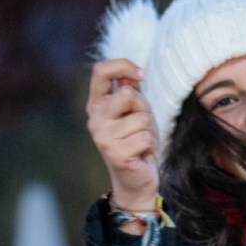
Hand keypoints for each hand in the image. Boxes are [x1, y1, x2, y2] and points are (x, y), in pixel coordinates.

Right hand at [86, 58, 159, 210]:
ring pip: (141, 119)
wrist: (136, 179)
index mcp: (97, 105)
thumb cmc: (137, 142)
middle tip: (141, 126)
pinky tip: (140, 154)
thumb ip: (132, 91)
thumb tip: (134, 72)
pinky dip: (150, 146)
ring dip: (149, 131)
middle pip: (127, 94)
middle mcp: (95, 119)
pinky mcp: (115, 153)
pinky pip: (145, 137)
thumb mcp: (136, 112)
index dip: (123, 66)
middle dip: (143, 108)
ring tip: (140, 142)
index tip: (142, 75)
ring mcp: (102, 137)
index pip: (101, 71)